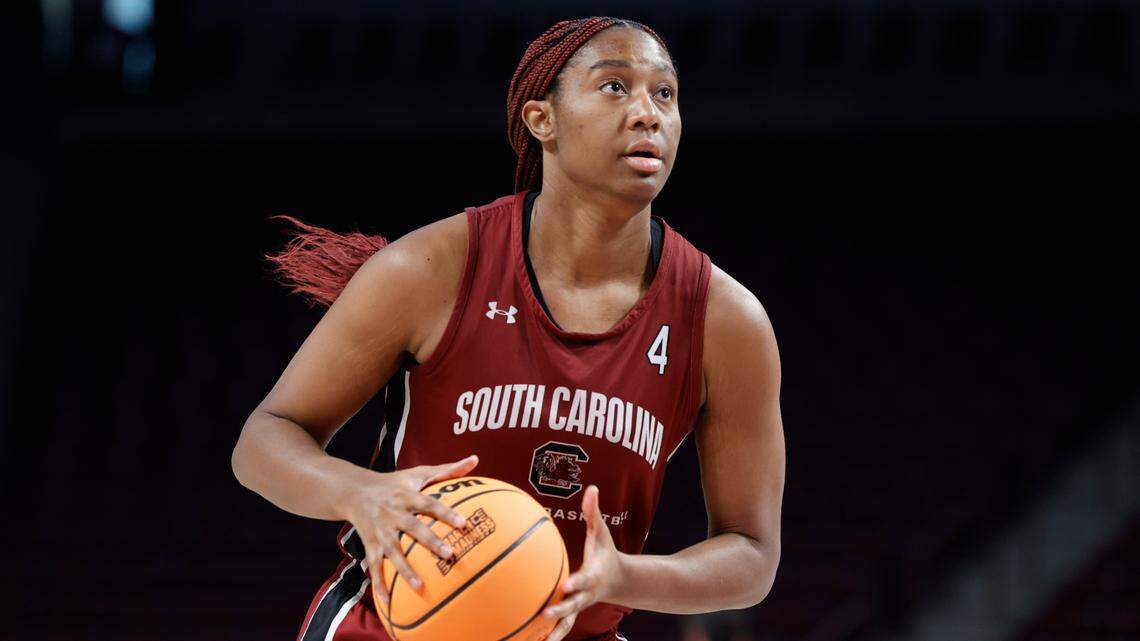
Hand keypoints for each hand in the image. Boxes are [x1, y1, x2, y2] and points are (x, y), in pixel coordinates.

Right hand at [340, 455, 479, 608]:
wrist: (354, 491)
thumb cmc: (394, 483)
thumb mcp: (417, 473)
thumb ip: (447, 470)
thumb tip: (475, 459)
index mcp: (407, 496)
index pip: (429, 503)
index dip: (446, 513)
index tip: (464, 523)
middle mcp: (393, 513)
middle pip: (413, 528)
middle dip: (430, 542)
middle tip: (450, 555)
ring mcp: (380, 531)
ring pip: (392, 552)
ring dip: (405, 570)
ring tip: (420, 587)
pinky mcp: (369, 544)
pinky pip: (374, 567)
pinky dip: (379, 585)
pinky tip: (388, 603)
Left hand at [542, 485, 625, 640]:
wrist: (617, 580)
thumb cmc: (605, 553)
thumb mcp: (602, 532)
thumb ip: (594, 512)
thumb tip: (592, 487)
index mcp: (593, 576)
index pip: (584, 579)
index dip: (576, 582)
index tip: (566, 584)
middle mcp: (585, 595)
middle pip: (573, 606)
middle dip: (561, 612)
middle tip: (545, 615)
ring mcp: (578, 606)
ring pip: (566, 623)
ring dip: (553, 633)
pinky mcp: (571, 613)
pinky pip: (558, 626)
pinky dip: (546, 634)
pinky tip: (527, 639)